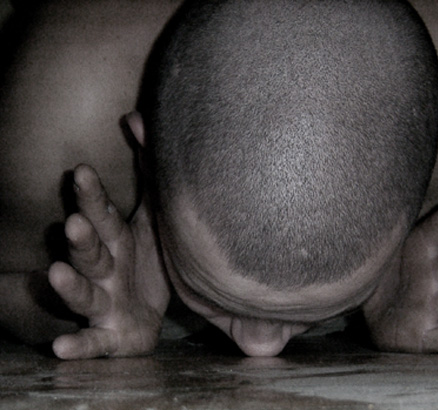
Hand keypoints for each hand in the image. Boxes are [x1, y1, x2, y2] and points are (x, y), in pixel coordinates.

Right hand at [48, 164, 169, 358]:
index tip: (82, 171)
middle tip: (74, 223)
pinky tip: (59, 348)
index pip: (104, 216)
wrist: (146, 315)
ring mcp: (104, 304)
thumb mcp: (148, 218)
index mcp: (116, 242)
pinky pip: (94, 342)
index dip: (93, 197)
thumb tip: (136, 120)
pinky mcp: (111, 337)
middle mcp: (105, 271)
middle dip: (82, 240)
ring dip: (71, 286)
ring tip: (55, 273)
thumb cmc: (142, 261)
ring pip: (86, 295)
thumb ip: (146, 172)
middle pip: (92, 254)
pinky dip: (79, 345)